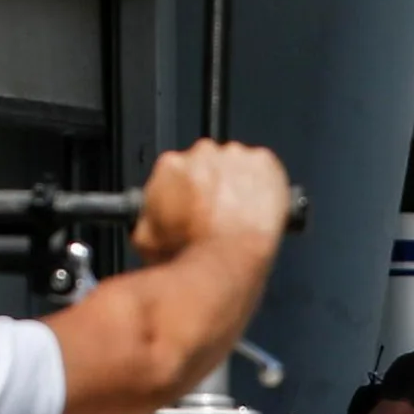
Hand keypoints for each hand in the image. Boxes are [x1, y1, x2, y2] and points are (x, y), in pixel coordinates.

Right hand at [132, 140, 294, 266]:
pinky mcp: (264, 163)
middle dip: (213, 186)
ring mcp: (235, 156)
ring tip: (241, 216)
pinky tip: (260, 208)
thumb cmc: (191, 253)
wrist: (226, 260)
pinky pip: (266, 169)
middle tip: (219, 215)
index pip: (180, 169)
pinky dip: (265, 185)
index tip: (195, 207)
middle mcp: (202, 153)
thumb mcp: (146, 241)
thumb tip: (148, 220)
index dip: (188, 191)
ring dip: (239, 185)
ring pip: (238, 166)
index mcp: (171, 166)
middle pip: (210, 165)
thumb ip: (146, 219)